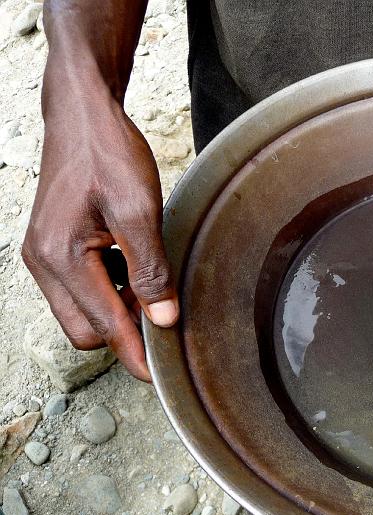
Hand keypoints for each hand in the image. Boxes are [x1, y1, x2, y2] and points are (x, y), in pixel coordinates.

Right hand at [22, 92, 178, 380]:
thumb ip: (150, 269)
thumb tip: (163, 319)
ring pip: (83, 312)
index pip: (103, 325)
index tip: (157, 375)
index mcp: (61, 257)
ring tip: (150, 279)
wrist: (82, 115)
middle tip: (163, 310)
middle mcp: (44, 262)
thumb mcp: (139, 210)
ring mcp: (44, 256)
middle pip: (87, 329)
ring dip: (117, 308)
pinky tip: (132, 263)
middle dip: (124, 330)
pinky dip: (109, 288)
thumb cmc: (108, 154)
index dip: (134, 352)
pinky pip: (80, 289)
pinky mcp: (52, 247)